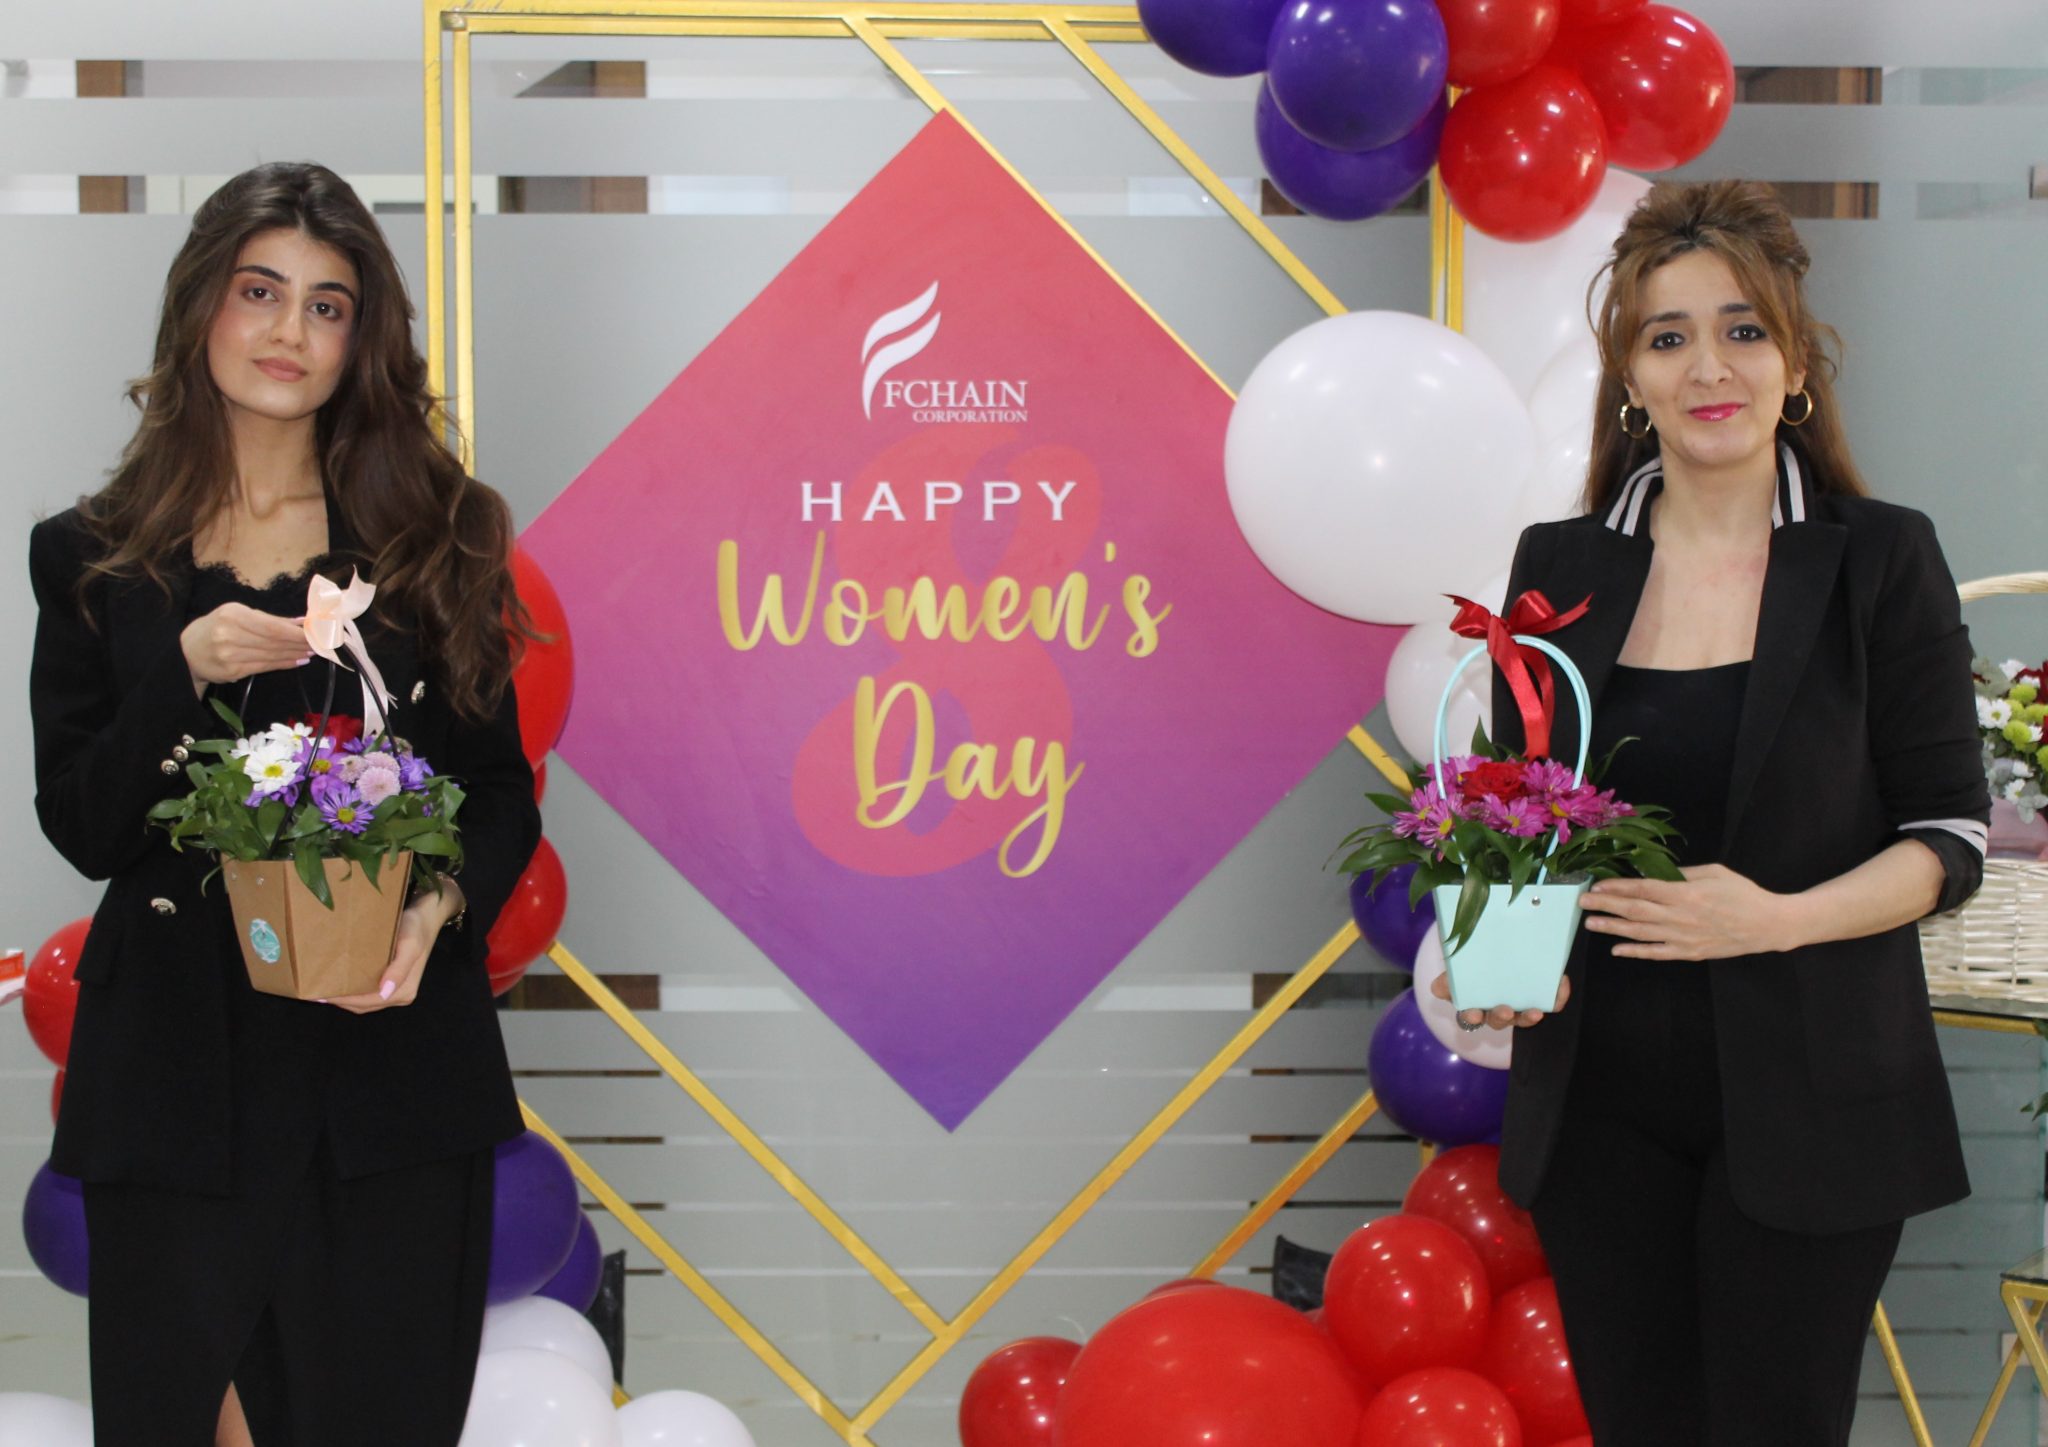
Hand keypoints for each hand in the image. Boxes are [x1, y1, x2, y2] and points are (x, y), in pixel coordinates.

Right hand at [181, 602, 309, 691]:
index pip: (273, 626)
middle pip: (274, 641)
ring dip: (295, 654)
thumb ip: (268, 618)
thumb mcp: (237, 614)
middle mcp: (230, 635)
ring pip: (272, 655)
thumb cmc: (217, 626)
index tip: (316, 632)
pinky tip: (297, 661)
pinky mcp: (232, 671)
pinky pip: (265, 667)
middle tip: (320, 643)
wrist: (186, 650)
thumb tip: (301, 622)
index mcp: (233, 615)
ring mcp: (230, 655)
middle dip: (300, 643)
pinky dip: (284, 663)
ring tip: (312, 651)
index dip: (297, 632)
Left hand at [323, 881, 462, 1013]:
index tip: (322, 992)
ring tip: (322, 986)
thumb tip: (385, 991)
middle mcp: (400, 995)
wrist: (427, 916)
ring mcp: (395, 990)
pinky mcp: (390, 982)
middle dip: (340, 1000)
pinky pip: (366, 993)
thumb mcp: (409, 945)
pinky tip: (338, 980)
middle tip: (314, 989)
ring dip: (343, 997)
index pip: (368, 1002)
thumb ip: (399, 969)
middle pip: (364, 1005)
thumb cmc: (415, 928)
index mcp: (404, 990)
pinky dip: (351, 991)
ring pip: (363, 1001)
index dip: (344, 1000)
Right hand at [1431, 969, 1569, 1030]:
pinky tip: (1562, 983)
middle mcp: (1493, 1008)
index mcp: (1472, 1000)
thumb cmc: (1474, 960)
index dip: (1470, 1015)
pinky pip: (1549, 1005)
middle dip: (1500, 1017)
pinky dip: (1557, 998)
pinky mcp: (1538, 1001)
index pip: (1467, 1012)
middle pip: (1495, 1020)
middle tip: (1504, 1010)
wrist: (1502, 949)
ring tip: (1535, 1012)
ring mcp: (1516, 1007)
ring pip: (1521, 1019)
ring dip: (1527, 1018)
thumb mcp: (1458, 964)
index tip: (1472, 1013)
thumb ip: (1449, 975)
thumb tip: (1437, 988)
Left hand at [1578, 863, 1793, 959]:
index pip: (1642, 888)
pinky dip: (1635, 952)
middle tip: (1582, 902)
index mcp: (1686, 893)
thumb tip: (1653, 873)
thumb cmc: (1743, 894)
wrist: (1768, 924)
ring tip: (1590, 923)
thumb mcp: (1714, 872)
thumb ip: (1682, 874)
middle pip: (1635, 910)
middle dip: (1605, 905)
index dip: (1617, 887)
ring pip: (1640, 933)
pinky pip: (1657, 953)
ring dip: (1613, 928)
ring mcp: (1684, 938)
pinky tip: (1617, 950)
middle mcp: (1680, 917)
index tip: (1597, 884)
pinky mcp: (1689, 953)